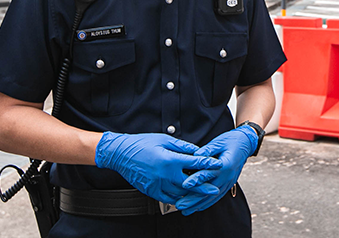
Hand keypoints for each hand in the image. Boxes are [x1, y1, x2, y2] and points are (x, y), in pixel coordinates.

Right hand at [94, 132, 222, 204]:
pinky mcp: (151, 191)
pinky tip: (184, 196)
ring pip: (179, 193)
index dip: (207, 164)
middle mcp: (164, 175)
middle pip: (189, 184)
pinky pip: (168, 198)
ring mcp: (157, 185)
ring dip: (191, 194)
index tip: (217, 165)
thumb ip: (182, 146)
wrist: (121, 154)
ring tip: (201, 194)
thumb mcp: (164, 140)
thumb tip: (197, 150)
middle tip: (215, 189)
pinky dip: (177, 198)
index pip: (193, 163)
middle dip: (204, 186)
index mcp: (169, 160)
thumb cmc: (142, 144)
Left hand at [175, 125, 257, 215]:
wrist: (246, 143)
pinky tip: (198, 208)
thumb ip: (207, 150)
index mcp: (225, 165)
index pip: (208, 174)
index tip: (184, 185)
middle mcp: (227, 176)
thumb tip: (195, 155)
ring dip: (198, 204)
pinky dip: (207, 203)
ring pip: (212, 196)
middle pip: (208, 190)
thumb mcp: (219, 142)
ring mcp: (229, 182)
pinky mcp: (228, 184)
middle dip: (193, 199)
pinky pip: (217, 196)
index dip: (195, 180)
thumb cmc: (232, 140)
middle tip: (180, 205)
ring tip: (185, 211)